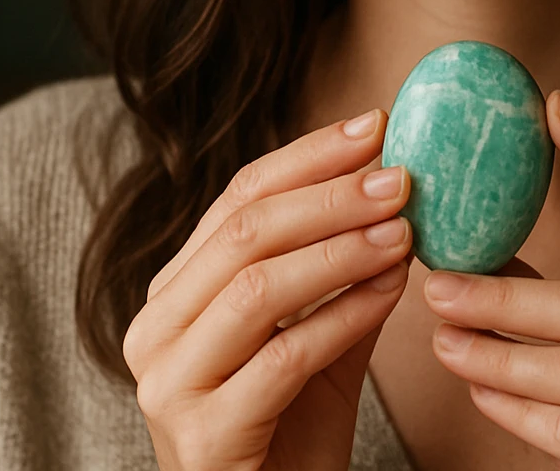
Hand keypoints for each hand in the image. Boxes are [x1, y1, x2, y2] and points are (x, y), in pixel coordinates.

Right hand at [122, 109, 414, 470]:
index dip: (308, 156)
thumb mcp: (319, 339)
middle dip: (330, 195)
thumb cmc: (290, 432)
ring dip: (341, 249)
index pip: (237, 198)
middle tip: (400, 176)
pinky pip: (283, 356)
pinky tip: (391, 290)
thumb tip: (397, 194)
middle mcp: (155, 329)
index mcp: (175, 293)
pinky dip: (343, 315)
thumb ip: (345, 275)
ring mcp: (169, 383)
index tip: (376, 126)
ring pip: (258, 288)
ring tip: (404, 229)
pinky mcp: (203, 434)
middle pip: (243, 233)